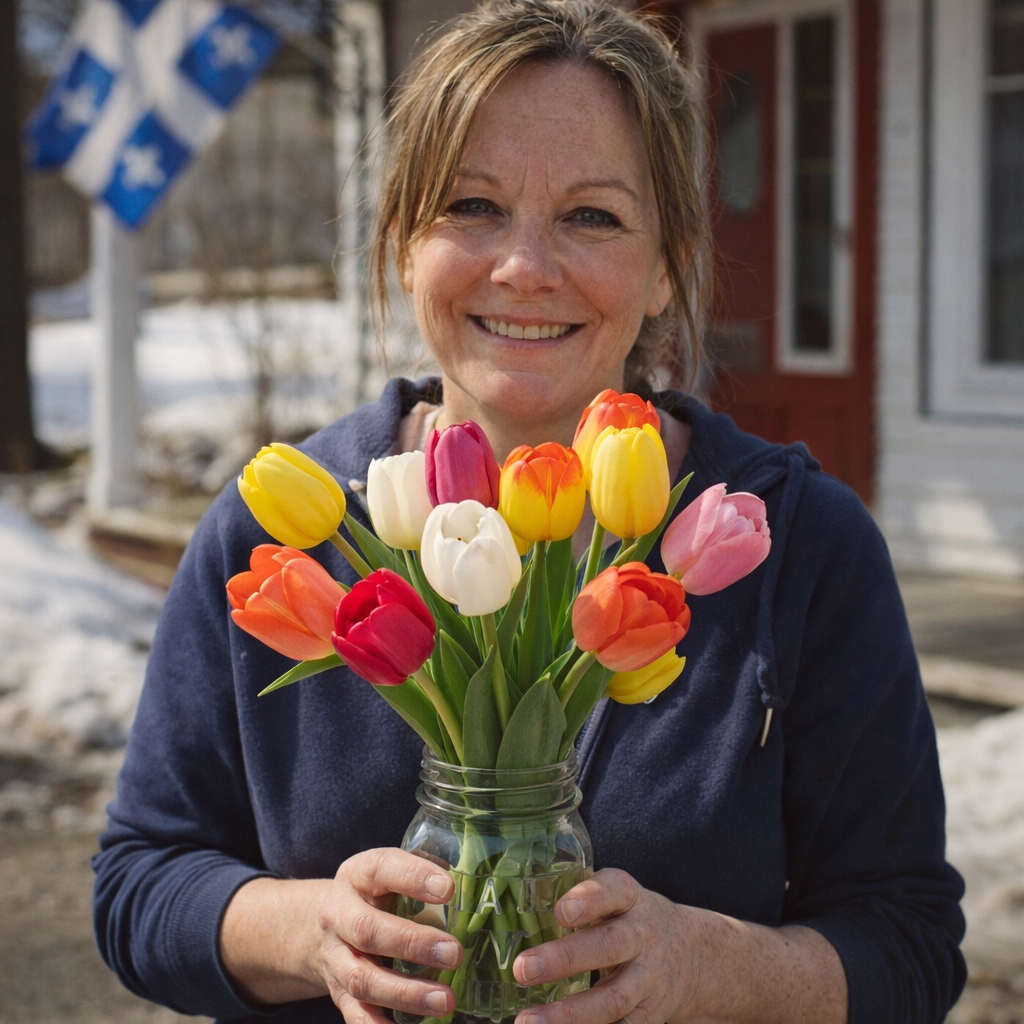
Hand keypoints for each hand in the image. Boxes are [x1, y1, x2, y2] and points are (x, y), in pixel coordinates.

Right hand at [312, 847, 463, 1022]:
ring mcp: (335, 957)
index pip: (382, 868)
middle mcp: (339, 914)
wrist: (326, 921)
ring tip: (445, 1000)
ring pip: (362, 978)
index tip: (449, 888)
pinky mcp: (338, 992)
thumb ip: (423, 876)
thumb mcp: (390, 874)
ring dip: (406, 993)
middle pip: (368, 930)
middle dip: (412, 944)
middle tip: (454, 953)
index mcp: (358, 875)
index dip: (413, 877)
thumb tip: (478, 884)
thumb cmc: (374, 893)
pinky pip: (355, 1014)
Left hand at [511, 868, 699, 1023]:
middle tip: (524, 968)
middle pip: (610, 946)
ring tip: (529, 1021)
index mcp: (630, 898)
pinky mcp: (650, 1015)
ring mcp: (649, 979)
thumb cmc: (632, 919)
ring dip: (570, 1014)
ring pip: (613, 999)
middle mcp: (642, 936)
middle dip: (566, 958)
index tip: (561, 912)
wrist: (696, 956)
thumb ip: (580, 900)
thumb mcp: (617, 898)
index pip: (614, 891)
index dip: (589, 900)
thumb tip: (516, 904)